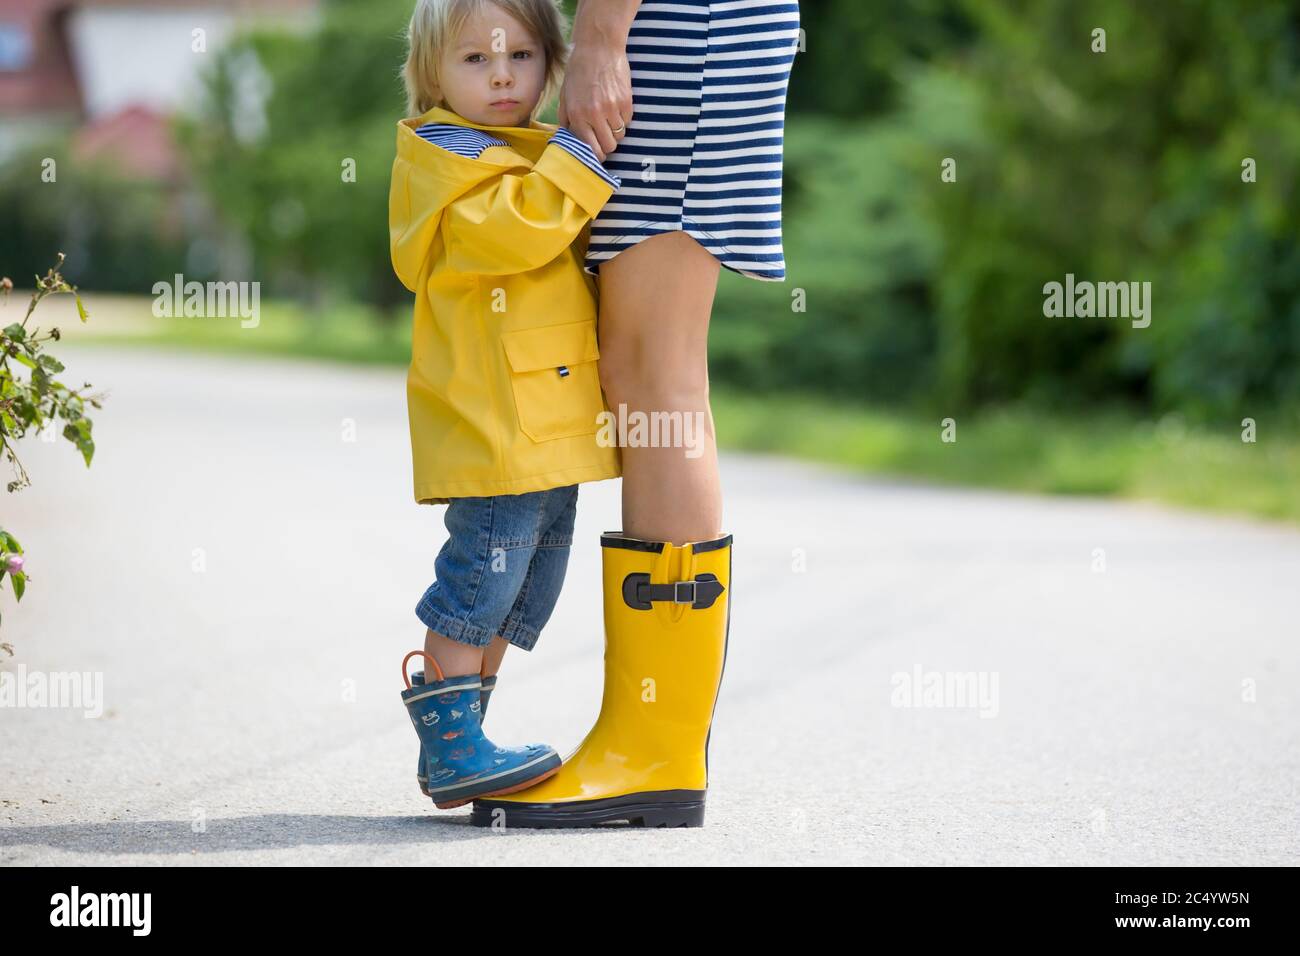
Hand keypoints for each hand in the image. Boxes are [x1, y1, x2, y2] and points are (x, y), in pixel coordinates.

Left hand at [557, 42, 631, 162]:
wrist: (598, 47)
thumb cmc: (579, 70)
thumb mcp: (565, 95)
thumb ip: (567, 119)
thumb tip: (571, 139)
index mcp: (577, 114)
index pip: (590, 148)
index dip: (595, 155)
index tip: (597, 153)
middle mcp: (594, 114)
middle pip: (609, 147)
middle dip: (607, 145)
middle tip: (604, 137)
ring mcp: (612, 108)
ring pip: (620, 136)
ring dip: (615, 132)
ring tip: (609, 119)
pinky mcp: (626, 101)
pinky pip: (628, 121)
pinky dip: (623, 118)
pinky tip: (616, 106)